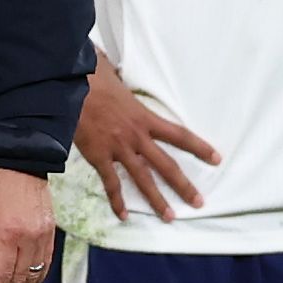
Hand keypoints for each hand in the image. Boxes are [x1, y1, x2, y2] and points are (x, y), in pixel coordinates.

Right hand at [78, 57, 218, 221]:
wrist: (66, 90)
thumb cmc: (89, 77)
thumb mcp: (112, 73)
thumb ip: (118, 76)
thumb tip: (110, 66)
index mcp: (143, 116)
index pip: (178, 134)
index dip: (199, 147)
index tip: (216, 159)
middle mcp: (136, 136)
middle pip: (166, 165)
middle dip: (184, 185)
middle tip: (198, 202)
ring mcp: (118, 149)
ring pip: (143, 179)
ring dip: (157, 199)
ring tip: (169, 216)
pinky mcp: (99, 157)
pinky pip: (111, 183)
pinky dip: (117, 201)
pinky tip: (123, 215)